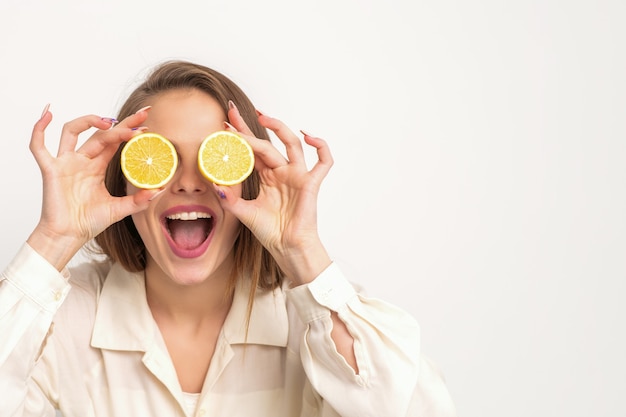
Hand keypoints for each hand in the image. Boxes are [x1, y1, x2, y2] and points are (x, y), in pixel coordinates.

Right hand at [26, 107, 156, 269]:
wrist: (68, 237)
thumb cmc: (88, 222)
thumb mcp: (119, 209)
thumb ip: (138, 200)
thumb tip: (159, 190)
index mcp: (97, 166)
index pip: (114, 142)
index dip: (129, 131)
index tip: (147, 125)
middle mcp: (81, 160)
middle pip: (100, 133)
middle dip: (121, 123)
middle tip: (142, 116)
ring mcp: (65, 163)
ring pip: (72, 131)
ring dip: (89, 121)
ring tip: (110, 121)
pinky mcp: (50, 170)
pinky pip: (39, 147)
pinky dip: (39, 130)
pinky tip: (46, 115)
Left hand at [216, 105, 332, 284]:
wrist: (287, 247)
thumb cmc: (271, 231)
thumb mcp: (243, 212)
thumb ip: (230, 199)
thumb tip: (214, 184)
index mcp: (267, 176)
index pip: (252, 150)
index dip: (239, 137)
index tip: (224, 125)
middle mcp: (282, 171)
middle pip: (267, 142)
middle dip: (249, 128)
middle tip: (232, 115)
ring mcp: (297, 175)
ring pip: (292, 144)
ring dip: (279, 128)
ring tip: (262, 117)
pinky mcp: (311, 183)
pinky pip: (323, 161)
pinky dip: (321, 146)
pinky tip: (308, 135)